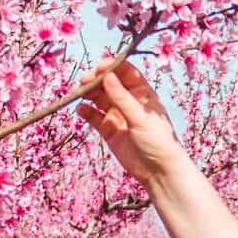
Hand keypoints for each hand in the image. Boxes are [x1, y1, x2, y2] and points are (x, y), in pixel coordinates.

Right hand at [75, 58, 185, 187]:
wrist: (158, 171)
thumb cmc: (158, 141)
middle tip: (84, 81)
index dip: (112, 67)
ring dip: (88, 93)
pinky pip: (94, 116)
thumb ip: (122, 98)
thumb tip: (107, 76)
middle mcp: (128, 101)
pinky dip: (86, 111)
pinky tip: (81, 110)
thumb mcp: (140, 118)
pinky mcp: (108, 129)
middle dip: (96, 80)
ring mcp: (117, 114)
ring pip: (99, 98)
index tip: (99, 67)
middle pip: (108, 83)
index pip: (125, 72)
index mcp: (142, 93)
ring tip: (79, 93)